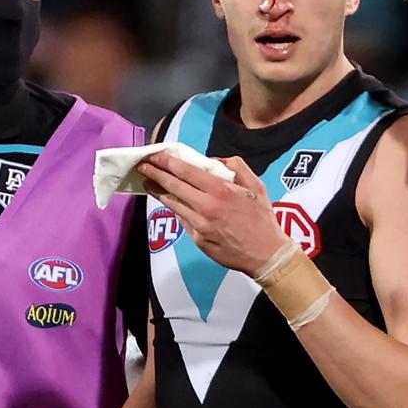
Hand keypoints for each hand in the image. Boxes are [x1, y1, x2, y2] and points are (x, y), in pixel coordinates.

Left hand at [137, 152, 291, 274]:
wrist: (265, 254)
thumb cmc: (262, 218)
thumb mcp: (256, 186)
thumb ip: (236, 167)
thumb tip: (214, 161)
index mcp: (221, 190)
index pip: (186, 172)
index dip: (167, 162)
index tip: (155, 154)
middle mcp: (206, 206)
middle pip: (173, 186)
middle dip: (155, 173)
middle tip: (142, 164)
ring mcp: (200, 224)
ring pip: (173, 203)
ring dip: (158, 191)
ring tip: (147, 181)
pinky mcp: (197, 239)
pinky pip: (182, 219)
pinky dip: (173, 207)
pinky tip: (167, 200)